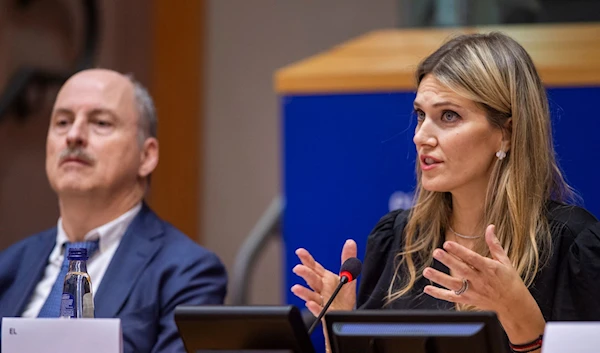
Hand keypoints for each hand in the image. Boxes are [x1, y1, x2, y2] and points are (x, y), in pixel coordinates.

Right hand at [291, 239, 356, 316]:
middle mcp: (321, 289)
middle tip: (298, 268)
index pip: (314, 267)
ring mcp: (322, 301)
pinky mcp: (325, 313)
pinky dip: (314, 308)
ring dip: (303, 292)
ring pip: (311, 295)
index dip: (307, 259)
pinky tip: (310, 304)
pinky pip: (319, 310)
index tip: (300, 252)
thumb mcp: (348, 276)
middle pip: (312, 280)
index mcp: (325, 278)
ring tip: (296, 288)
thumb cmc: (344, 296)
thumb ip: (348, 259)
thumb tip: (350, 242)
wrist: (346, 314)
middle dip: (305, 274)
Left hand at [422, 225, 544, 342]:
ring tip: (427, 270)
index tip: (447, 244)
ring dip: (440, 278)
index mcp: (489, 268)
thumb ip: (494, 244)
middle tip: (436, 252)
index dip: (460, 251)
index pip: (472, 258)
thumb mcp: (504, 261)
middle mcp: (480, 280)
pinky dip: (439, 294)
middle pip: (462, 270)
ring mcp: (474, 292)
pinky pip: (452, 298)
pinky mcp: (469, 300)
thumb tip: (490, 227)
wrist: (514, 305)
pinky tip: (427, 288)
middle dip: (448, 261)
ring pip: (454, 285)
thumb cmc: (509, 280)